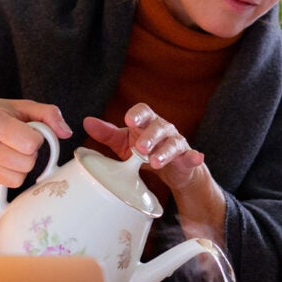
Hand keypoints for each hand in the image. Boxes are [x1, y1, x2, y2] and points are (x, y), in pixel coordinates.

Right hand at [0, 98, 71, 201]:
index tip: (27, 130)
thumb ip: (48, 114)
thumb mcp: (20, 106)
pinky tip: (3, 160)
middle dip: (30, 153)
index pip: (31, 143)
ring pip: (20, 177)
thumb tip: (66, 132)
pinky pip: (10, 184)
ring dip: (22, 165)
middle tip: (18, 142)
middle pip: (28, 163)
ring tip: (11, 150)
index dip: (36, 137)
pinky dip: (12, 173)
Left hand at [85, 103, 227, 247]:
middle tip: (140, 148)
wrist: (171, 170)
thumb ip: (107, 133)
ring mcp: (177, 143)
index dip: (138, 114)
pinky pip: (191, 156)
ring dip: (165, 152)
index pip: (144, 111)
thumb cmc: (146, 151)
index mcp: (148, 122)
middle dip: (150, 136)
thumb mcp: (124, 142)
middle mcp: (164, 129)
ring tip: (155, 162)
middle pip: (159, 127)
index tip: (129, 120)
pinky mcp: (187, 158)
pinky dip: (194, 157)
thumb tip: (87, 122)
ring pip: (173, 143)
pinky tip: (195, 158)